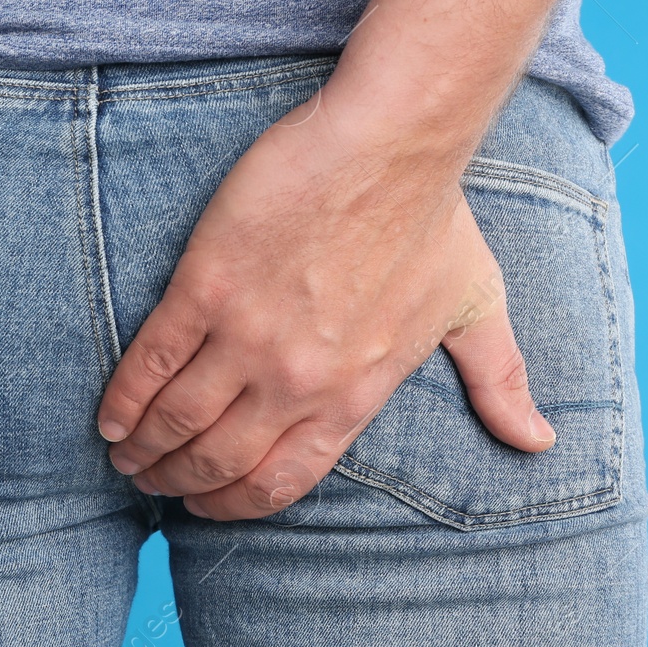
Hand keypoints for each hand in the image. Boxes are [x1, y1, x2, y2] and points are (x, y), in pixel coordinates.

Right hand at [95, 89, 557, 520]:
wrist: (390, 141)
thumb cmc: (432, 215)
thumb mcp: (475, 305)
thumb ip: (499, 381)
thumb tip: (539, 440)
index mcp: (355, 393)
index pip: (282, 480)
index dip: (236, 503)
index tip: (206, 504)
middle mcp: (299, 381)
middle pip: (220, 460)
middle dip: (179, 483)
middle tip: (154, 482)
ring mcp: (249, 338)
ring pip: (179, 421)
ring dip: (144, 450)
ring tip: (123, 456)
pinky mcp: (207, 289)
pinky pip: (152, 364)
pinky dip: (124, 401)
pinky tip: (108, 419)